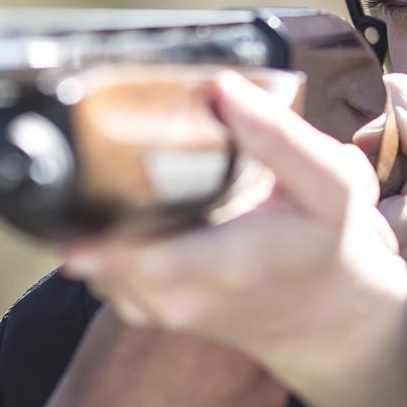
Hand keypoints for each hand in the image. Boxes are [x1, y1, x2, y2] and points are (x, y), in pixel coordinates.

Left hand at [63, 73, 406, 406]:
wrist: (328, 318)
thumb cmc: (326, 240)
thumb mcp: (331, 184)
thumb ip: (280, 138)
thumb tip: (221, 88)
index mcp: (228, 264)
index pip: (136, 256)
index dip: (93, 222)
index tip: (75, 175)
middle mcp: (182, 297)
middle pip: (98, 251)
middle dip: (83, 202)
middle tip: (84, 149)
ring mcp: (158, 309)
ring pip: (91, 260)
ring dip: (87, 218)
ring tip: (102, 170)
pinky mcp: (145, 309)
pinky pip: (98, 269)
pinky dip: (96, 237)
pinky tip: (117, 202)